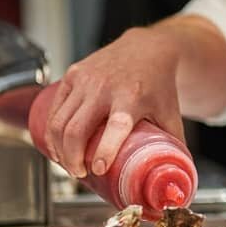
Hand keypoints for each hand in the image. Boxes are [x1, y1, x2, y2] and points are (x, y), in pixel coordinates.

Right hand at [41, 27, 183, 178]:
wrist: (147, 49)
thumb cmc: (159, 85)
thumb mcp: (170, 113)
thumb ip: (173, 145)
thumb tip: (174, 177)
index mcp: (132, 97)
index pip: (115, 126)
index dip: (105, 150)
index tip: (98, 169)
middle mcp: (105, 87)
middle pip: (76, 129)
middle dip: (72, 158)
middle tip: (79, 174)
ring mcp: (85, 79)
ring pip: (60, 121)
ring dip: (59, 149)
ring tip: (69, 164)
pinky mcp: (72, 75)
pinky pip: (55, 109)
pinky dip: (52, 132)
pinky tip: (57, 146)